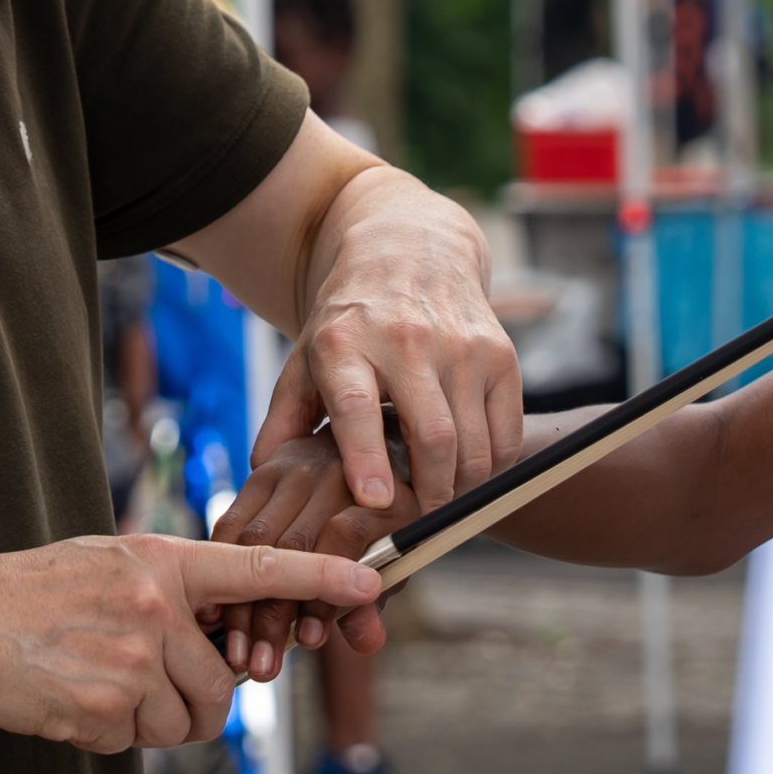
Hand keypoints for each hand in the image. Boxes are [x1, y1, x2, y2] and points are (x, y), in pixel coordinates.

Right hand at [0, 534, 380, 752]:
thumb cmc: (33, 591)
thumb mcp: (111, 562)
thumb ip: (172, 587)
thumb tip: (221, 626)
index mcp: (164, 563)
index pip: (259, 568)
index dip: (320, 578)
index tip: (371, 583)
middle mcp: (159, 608)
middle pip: (224, 680)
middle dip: (199, 697)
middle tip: (153, 683)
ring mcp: (134, 660)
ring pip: (185, 718)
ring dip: (154, 719)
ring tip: (104, 684)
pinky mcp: (107, 709)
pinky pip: (138, 742)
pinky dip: (114, 734)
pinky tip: (77, 699)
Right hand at [207, 435, 415, 681]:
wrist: (371, 458)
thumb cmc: (383, 524)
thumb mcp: (392, 562)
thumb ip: (373, 602)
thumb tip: (368, 642)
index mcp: (378, 496)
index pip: (343, 541)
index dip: (323, 596)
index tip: (309, 640)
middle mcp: (336, 473)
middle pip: (292, 546)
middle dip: (273, 614)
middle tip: (263, 665)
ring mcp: (296, 468)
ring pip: (254, 540)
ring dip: (240, 602)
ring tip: (237, 651)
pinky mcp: (262, 471)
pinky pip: (232, 524)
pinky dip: (222, 569)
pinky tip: (220, 611)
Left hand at [248, 170, 523, 515]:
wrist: (410, 253)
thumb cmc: (350, 321)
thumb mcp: (305, 357)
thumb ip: (284, 417)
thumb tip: (265, 472)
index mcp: (345, 343)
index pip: (359, 406)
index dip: (367, 457)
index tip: (376, 501)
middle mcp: (406, 339)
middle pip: (432, 434)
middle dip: (430, 494)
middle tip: (418, 520)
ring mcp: (461, 344)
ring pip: (473, 442)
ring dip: (460, 486)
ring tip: (440, 497)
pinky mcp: (500, 352)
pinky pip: (506, 432)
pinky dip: (492, 465)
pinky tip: (468, 468)